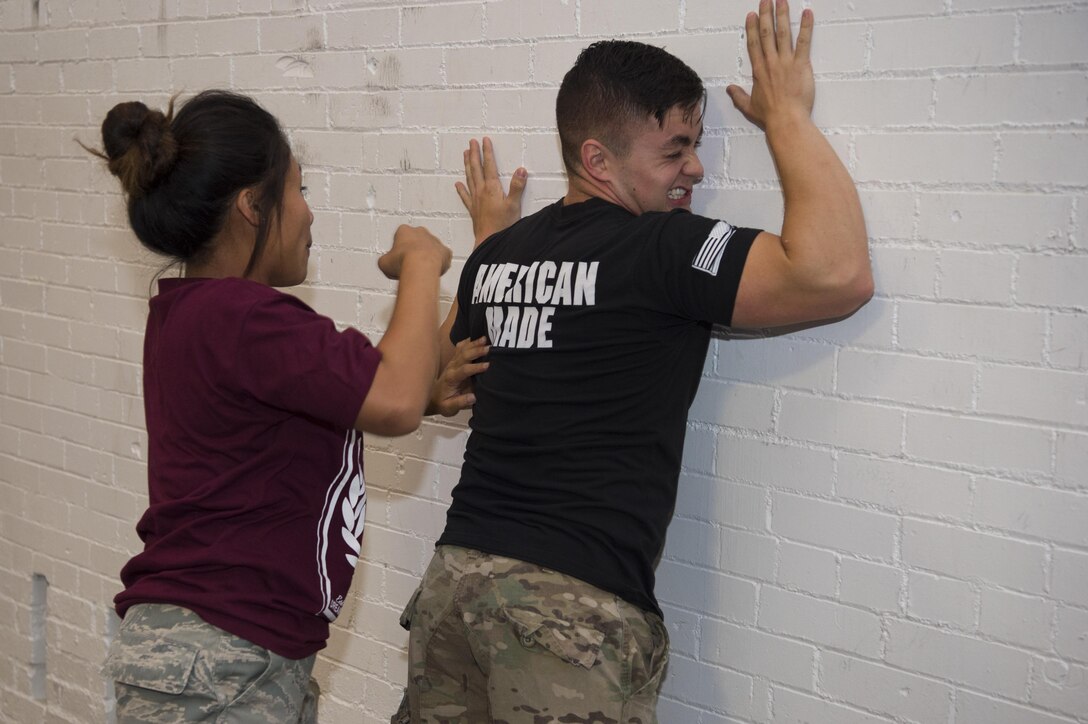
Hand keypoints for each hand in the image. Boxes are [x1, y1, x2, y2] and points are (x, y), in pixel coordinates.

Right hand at [379, 225, 451, 279]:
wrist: (421, 266)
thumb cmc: (403, 262)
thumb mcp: (383, 263)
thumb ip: (385, 261)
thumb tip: (386, 265)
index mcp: (404, 230)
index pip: (400, 237)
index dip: (398, 249)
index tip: (397, 258)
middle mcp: (421, 232)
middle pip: (417, 240)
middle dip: (414, 250)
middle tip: (410, 263)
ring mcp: (435, 241)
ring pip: (431, 248)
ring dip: (427, 257)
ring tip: (421, 270)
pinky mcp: (445, 252)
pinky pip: (443, 258)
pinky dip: (440, 264)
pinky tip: (432, 272)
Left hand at [427, 336, 489, 415]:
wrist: (433, 397)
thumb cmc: (443, 403)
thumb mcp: (450, 408)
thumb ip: (460, 402)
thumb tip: (473, 397)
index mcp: (451, 378)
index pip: (464, 370)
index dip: (475, 367)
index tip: (488, 365)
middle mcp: (451, 367)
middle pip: (464, 356)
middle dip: (476, 351)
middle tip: (489, 348)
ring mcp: (453, 362)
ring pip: (463, 349)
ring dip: (474, 343)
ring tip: (486, 338)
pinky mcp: (455, 360)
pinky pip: (461, 347)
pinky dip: (469, 341)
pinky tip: (477, 337)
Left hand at [455, 137, 527, 246]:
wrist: (489, 240)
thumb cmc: (502, 224)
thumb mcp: (514, 205)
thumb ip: (517, 187)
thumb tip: (521, 170)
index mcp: (492, 188)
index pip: (489, 165)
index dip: (487, 152)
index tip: (485, 140)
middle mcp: (481, 191)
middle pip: (476, 168)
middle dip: (474, 154)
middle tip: (472, 142)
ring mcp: (475, 200)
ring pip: (469, 178)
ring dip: (467, 165)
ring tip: (465, 154)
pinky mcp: (473, 209)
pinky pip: (465, 196)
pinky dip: (461, 189)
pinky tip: (457, 184)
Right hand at [726, 0, 814, 130]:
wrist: (786, 120)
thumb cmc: (770, 116)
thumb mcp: (749, 107)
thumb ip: (738, 96)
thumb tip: (729, 89)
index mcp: (759, 71)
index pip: (753, 44)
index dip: (751, 28)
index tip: (751, 15)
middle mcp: (770, 62)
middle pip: (766, 33)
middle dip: (766, 14)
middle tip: (766, 0)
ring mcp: (786, 62)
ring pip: (783, 33)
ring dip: (782, 15)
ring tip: (782, 0)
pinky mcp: (801, 65)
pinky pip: (803, 42)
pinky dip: (806, 27)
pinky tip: (807, 13)